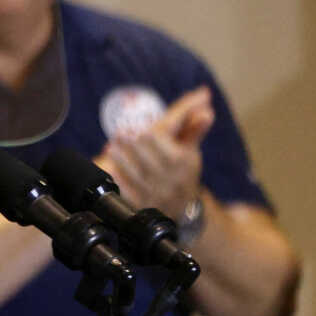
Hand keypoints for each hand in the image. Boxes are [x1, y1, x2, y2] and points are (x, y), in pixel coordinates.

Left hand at [99, 85, 210, 217]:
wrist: (179, 205)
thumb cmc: (182, 169)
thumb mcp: (190, 149)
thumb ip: (195, 128)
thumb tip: (206, 110)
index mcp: (183, 162)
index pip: (168, 149)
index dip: (153, 140)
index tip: (141, 129)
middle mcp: (170, 179)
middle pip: (150, 161)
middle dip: (134, 146)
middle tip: (120, 134)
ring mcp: (155, 192)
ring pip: (137, 176)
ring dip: (123, 161)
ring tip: (110, 148)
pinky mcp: (141, 204)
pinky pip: (129, 193)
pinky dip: (119, 181)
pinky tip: (109, 171)